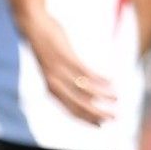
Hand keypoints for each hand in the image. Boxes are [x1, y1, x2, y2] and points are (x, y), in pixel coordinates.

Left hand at [20, 10, 114, 124]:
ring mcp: (60, 70)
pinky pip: (86, 72)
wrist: (33, 24)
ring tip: (117, 98)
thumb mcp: (54, 66)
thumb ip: (66, 79)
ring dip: (103, 96)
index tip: (101, 124)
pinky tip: (112, 81)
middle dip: (98, 113)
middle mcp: (54, 83)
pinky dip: (100, 79)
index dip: (87, 119)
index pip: (71, 110)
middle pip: (79, 104)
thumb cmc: (46, 45)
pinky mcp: (66, 57)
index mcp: (51, 88)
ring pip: (84, 90)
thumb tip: (83, 87)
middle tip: (115, 117)